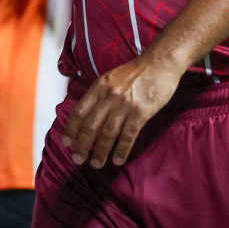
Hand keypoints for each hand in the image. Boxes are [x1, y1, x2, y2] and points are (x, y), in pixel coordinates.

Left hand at [61, 52, 184, 168]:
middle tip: (77, 159)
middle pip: (90, 125)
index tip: (67, 142)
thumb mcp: (112, 78)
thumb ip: (100, 94)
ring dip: (100, 152)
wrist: (161, 63)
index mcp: (99, 86)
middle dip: (82, 145)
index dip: (71, 128)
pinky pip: (128, 135)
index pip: (79, 111)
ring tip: (96, 164)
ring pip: (108, 133)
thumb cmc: (137, 72)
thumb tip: (89, 115)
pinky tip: (117, 160)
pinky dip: (122, 150)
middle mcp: (109, 96)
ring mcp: (125, 104)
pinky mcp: (141, 112)